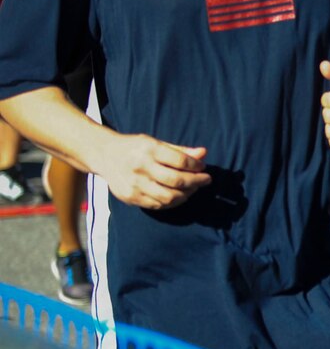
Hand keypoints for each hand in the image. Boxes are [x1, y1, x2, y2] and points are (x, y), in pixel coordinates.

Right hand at [94, 133, 208, 208]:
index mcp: (149, 150)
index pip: (180, 161)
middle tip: (206, 180)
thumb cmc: (135, 147)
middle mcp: (141, 168)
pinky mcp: (131, 198)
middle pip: (176, 180)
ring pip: (169, 197)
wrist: (104, 155)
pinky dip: (172, 202)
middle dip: (197, 182)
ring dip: (187, 194)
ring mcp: (135, 185)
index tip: (203, 167)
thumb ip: (180, 151)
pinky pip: (158, 205)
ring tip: (193, 188)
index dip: (196, 165)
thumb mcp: (156, 143)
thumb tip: (204, 154)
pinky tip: (179, 196)